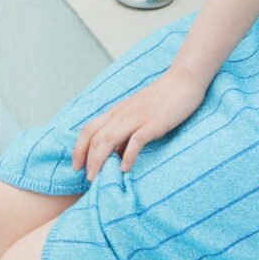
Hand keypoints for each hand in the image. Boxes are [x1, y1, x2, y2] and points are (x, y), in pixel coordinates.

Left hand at [71, 69, 206, 176]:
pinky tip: (125, 169)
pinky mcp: (154, 122)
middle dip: (88, 159)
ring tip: (98, 177)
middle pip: (96, 137)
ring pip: (109, 139)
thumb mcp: (137, 114)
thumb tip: (117, 154)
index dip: (79, 148)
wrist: (183, 81)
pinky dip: (128, 155)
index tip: (76, 166)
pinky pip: (136, 140)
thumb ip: (126, 132)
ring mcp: (137, 117)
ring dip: (100, 160)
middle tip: (87, 178)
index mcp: (116, 111)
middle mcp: (122, 114)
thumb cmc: (162, 99)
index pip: (89, 129)